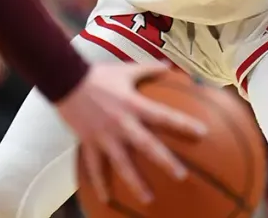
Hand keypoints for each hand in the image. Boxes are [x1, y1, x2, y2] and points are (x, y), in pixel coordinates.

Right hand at [55, 63, 206, 204]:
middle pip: (147, 146)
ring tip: (148, 199)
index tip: (202, 134)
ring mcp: (104, 136)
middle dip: (164, 161)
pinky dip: (99, 184)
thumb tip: (169, 66)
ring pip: (121, 164)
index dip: (183, 124)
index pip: (163, 115)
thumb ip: (149, 69)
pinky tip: (106, 200)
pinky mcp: (89, 143)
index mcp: (133, 104)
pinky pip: (94, 167)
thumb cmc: (98, 75)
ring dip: (135, 183)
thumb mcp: (125, 70)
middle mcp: (121, 123)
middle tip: (181, 176)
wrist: (65, 79)